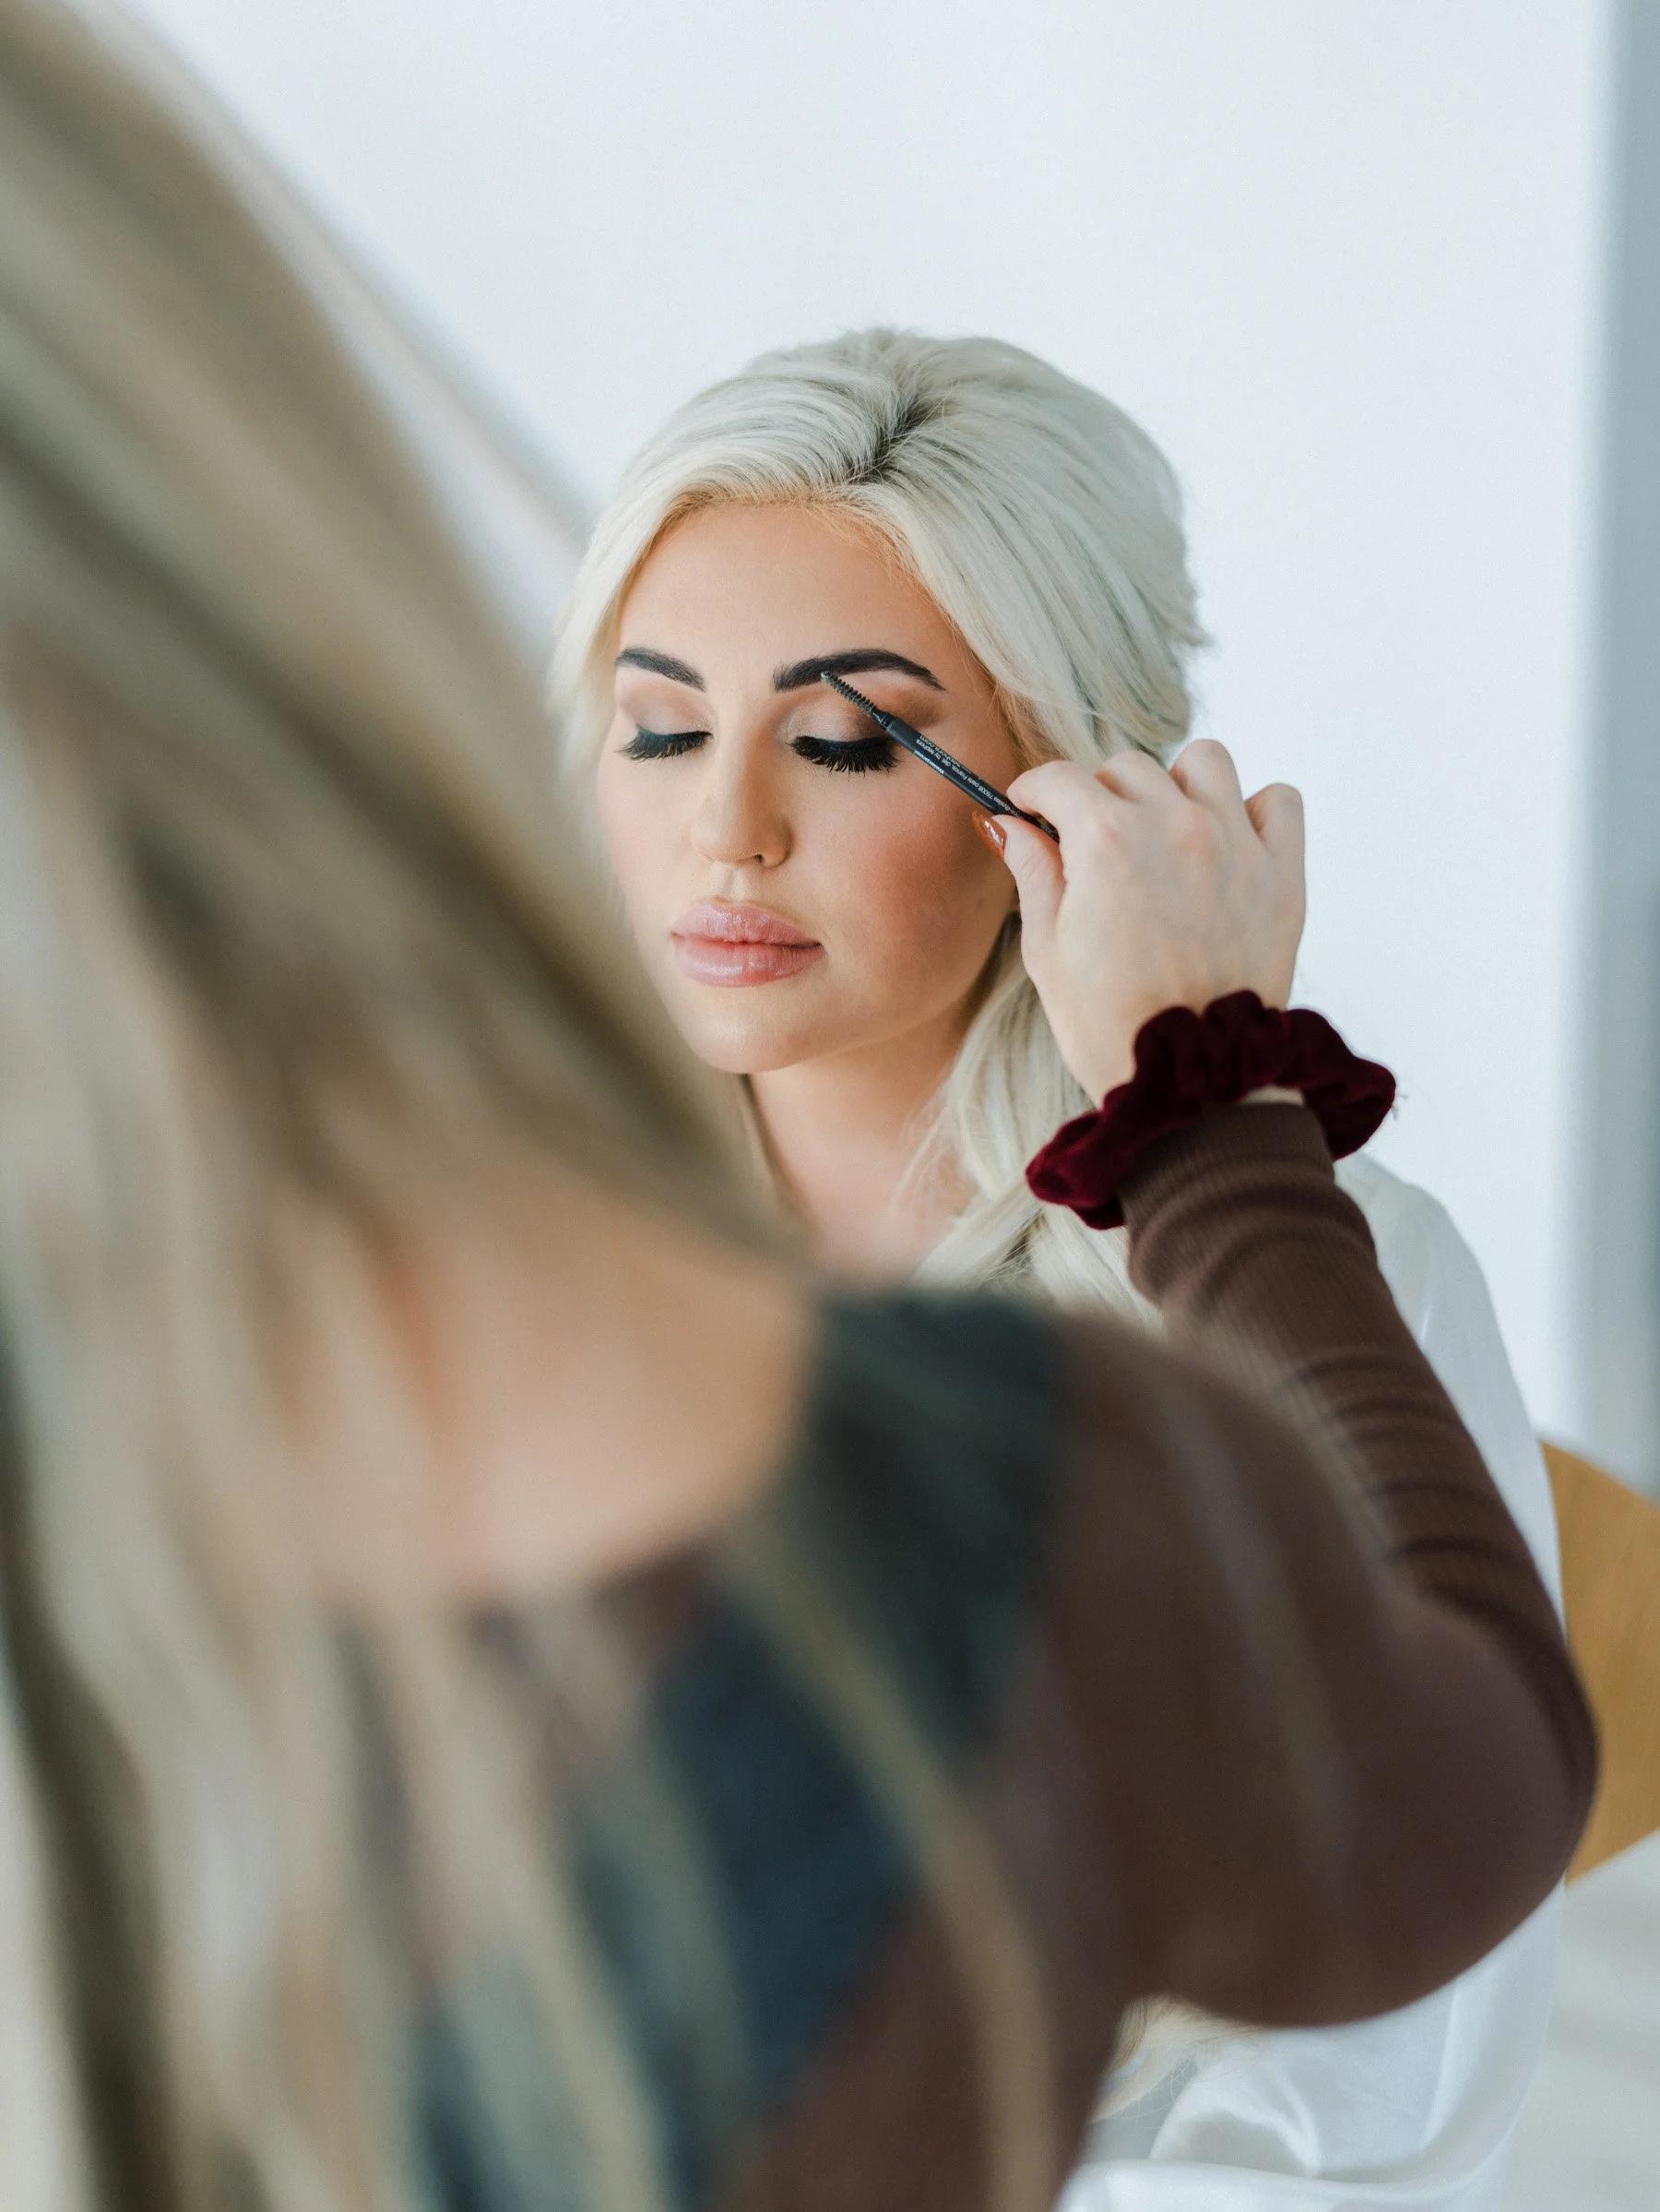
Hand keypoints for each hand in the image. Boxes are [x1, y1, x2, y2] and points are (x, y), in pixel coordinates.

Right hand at [991, 740, 1305, 1101]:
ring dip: (1176, 785)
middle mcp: (1174, 827)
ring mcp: (1235, 845)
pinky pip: (1279, 800)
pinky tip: (1227, 842)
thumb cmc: (1109, 1028)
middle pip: (1126, 768)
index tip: (1033, 810)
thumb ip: (1033, 872)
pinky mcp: (1282, 874)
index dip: (1035, 793)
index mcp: (1106, 842)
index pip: (1060, 778)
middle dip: (1099, 796)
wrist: (1190, 1084)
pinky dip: (1253, 809)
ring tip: (1163, 831)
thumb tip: (1005, 824)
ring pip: (1204, 763)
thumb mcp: (1048, 951)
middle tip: (1093, 843)